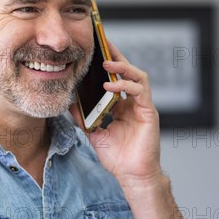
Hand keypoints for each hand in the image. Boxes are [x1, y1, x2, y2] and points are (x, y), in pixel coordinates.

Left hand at [70, 40, 161, 187]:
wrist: (131, 175)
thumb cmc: (117, 156)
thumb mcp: (93, 132)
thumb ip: (83, 116)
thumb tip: (69, 102)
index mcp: (122, 105)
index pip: (116, 77)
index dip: (107, 62)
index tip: (95, 49)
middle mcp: (133, 102)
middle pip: (127, 71)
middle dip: (115, 55)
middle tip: (102, 42)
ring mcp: (142, 106)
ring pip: (137, 76)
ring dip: (122, 67)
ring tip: (106, 62)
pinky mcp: (148, 112)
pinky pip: (140, 92)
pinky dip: (125, 86)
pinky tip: (110, 86)